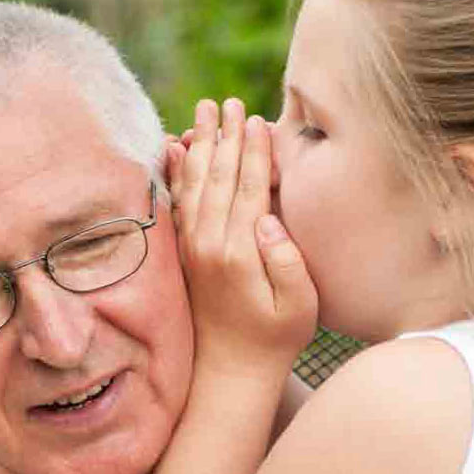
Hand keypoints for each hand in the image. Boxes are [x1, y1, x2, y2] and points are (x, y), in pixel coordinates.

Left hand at [168, 98, 317, 374]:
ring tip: (202, 113)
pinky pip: (176, 203)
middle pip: (218, 176)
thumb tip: (268, 218)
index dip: (253, 151)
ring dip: (199, 145)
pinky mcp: (184, 254)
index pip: (247, 187)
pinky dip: (174, 174)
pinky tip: (173, 151)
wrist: (228, 372)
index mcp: (240, 251)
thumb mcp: (299, 308)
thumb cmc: (274, 339)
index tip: (256, 118)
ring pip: (193, 184)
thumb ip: (287, 261)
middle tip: (227, 102)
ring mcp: (192, 248)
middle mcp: (209, 244)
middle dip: (224, 136)